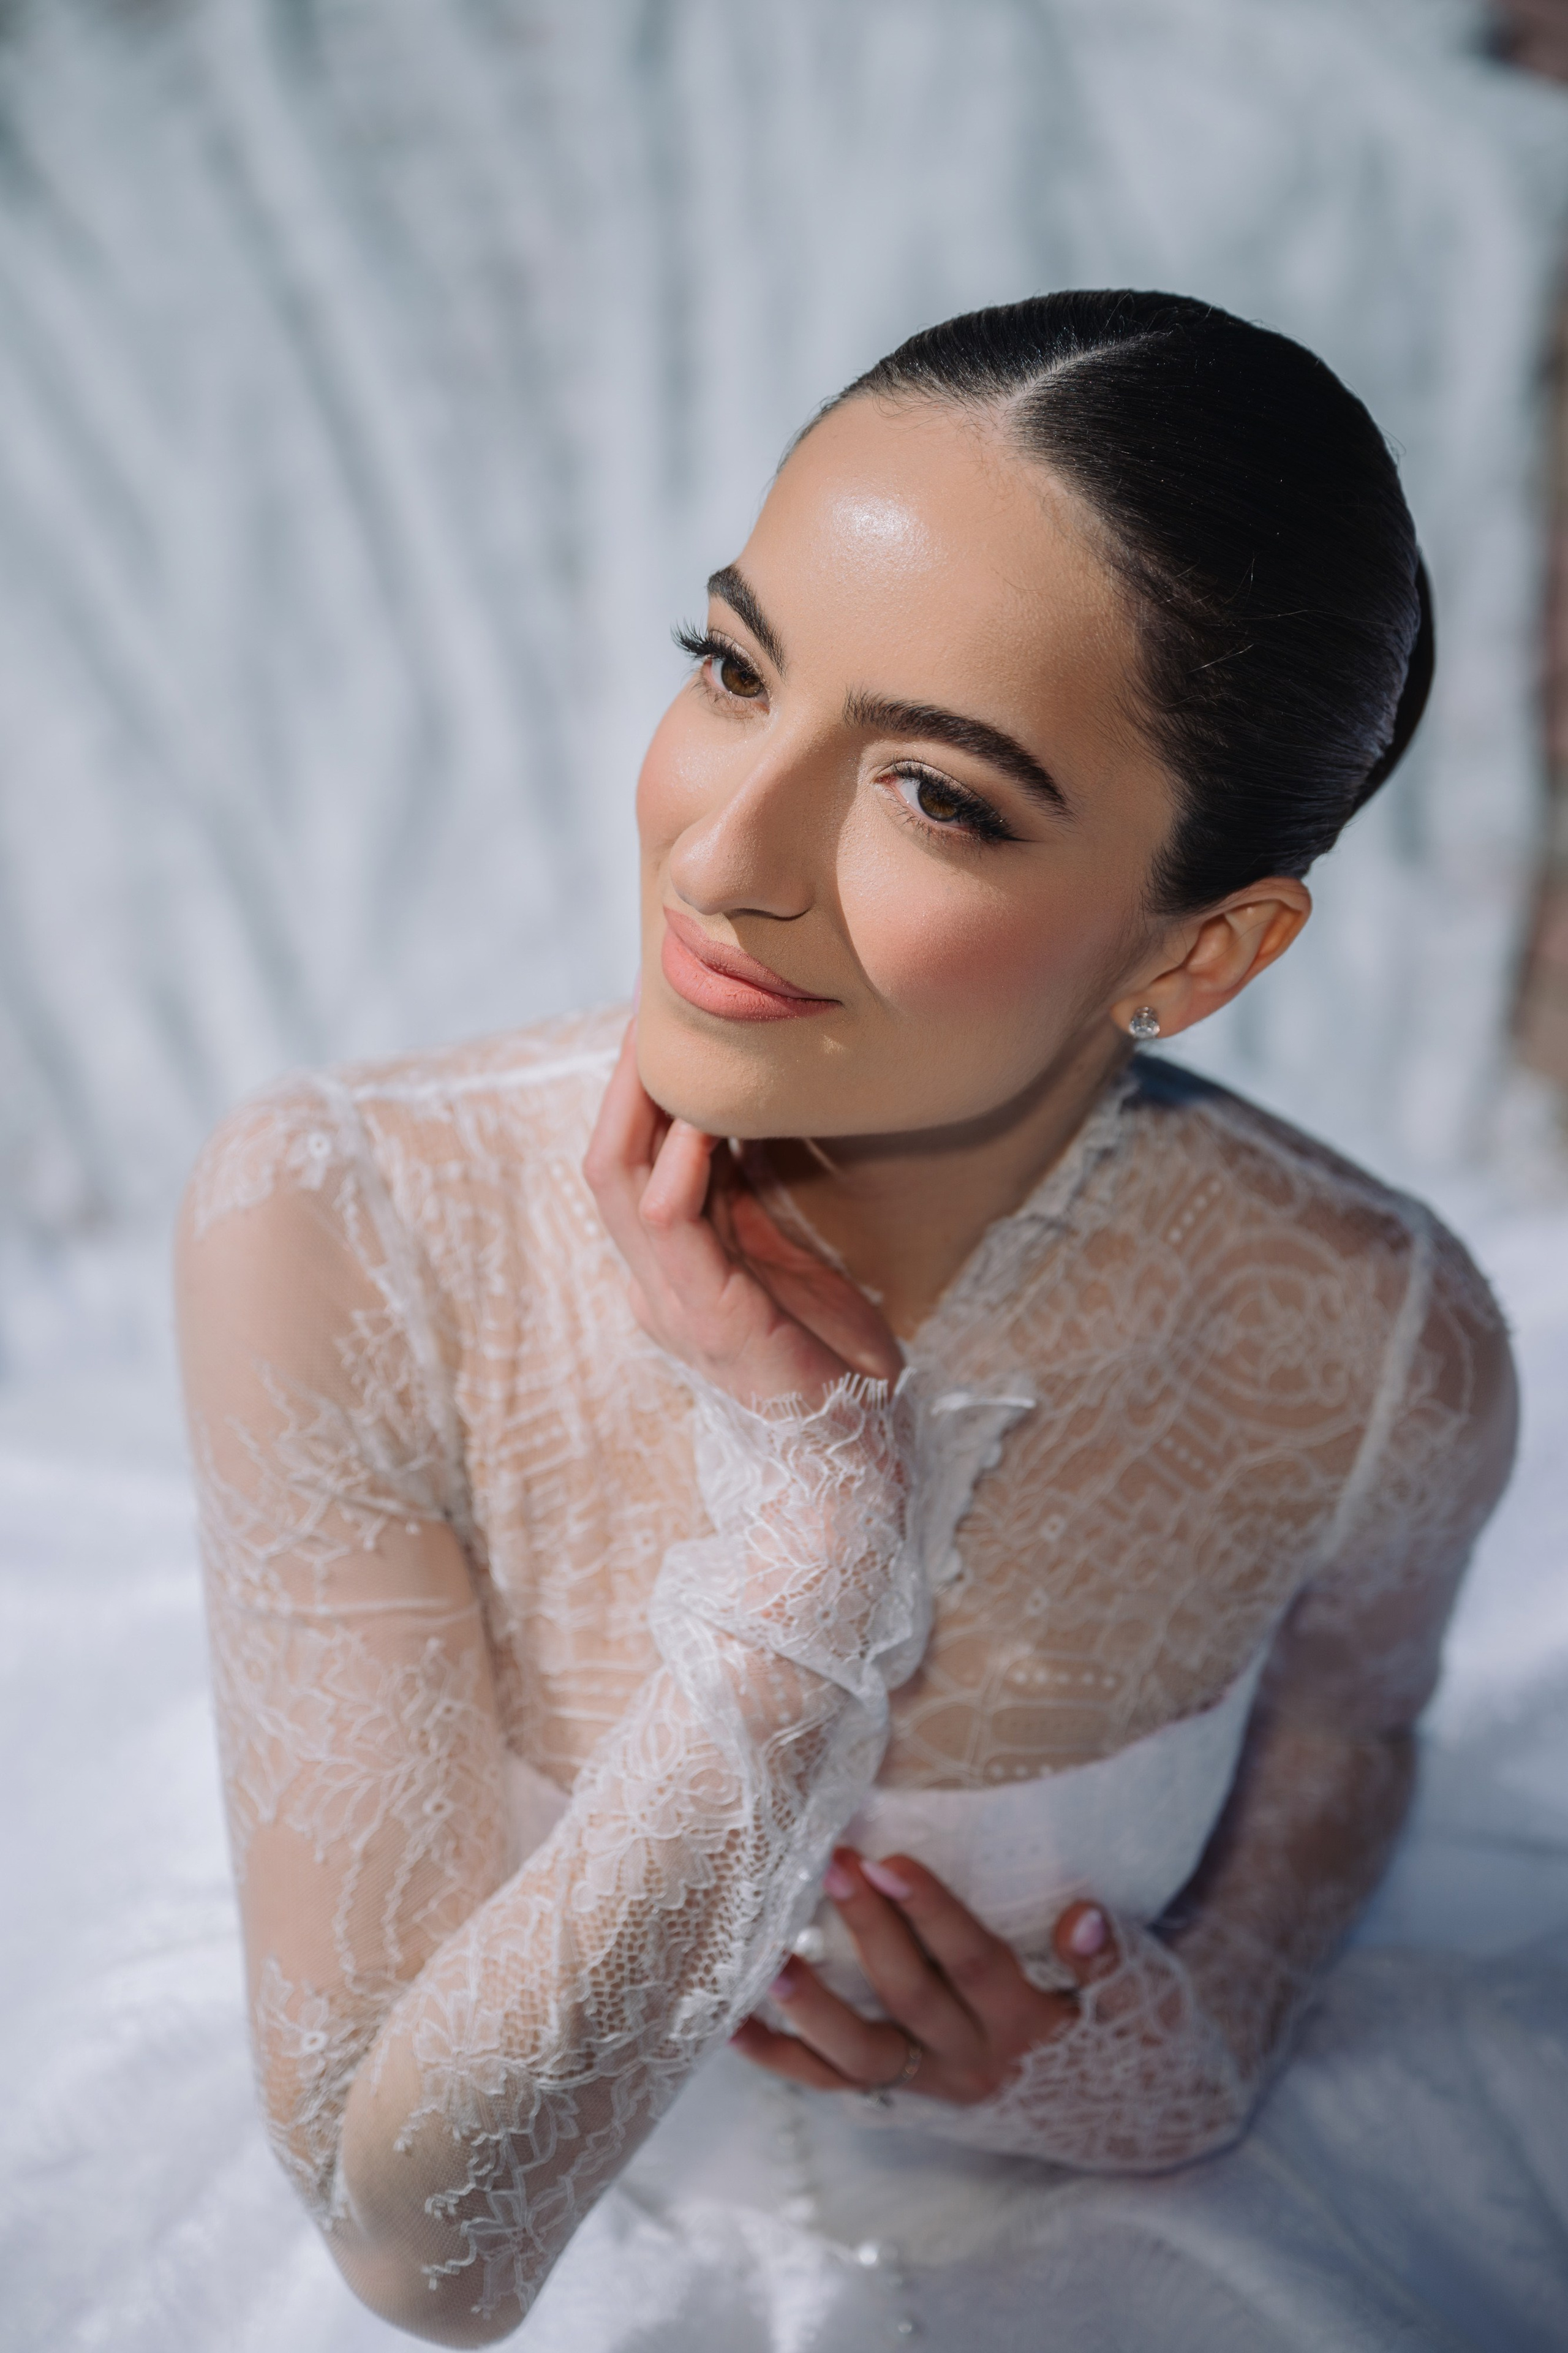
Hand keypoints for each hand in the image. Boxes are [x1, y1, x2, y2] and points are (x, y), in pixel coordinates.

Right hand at [584, 1021, 901, 1408]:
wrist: (845, 1457)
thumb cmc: (828, 1364)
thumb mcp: (787, 1263)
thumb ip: (755, 1204)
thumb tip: (759, 1120)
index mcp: (668, 1269)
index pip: (631, 1166)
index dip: (639, 1096)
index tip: (664, 1028)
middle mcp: (651, 1281)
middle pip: (608, 1159)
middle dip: (626, 1081)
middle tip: (651, 1011)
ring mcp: (667, 1301)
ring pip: (619, 1179)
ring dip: (640, 1102)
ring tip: (666, 1041)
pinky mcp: (703, 1315)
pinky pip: (667, 1222)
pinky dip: (679, 1163)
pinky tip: (702, 1118)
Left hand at [730, 1847, 1118, 2103]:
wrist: (1123, 2127)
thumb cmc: (1129, 2039)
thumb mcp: (1143, 2002)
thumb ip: (1112, 1962)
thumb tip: (1081, 1916)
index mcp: (1027, 2027)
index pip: (973, 1962)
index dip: (932, 1913)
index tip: (890, 1860)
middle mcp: (973, 2063)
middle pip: (909, 1997)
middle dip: (867, 1931)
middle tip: (830, 1864)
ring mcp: (931, 2088)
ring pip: (862, 2057)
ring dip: (812, 2011)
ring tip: (769, 1962)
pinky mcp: (903, 2099)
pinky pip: (833, 2086)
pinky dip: (782, 2058)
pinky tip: (734, 2022)